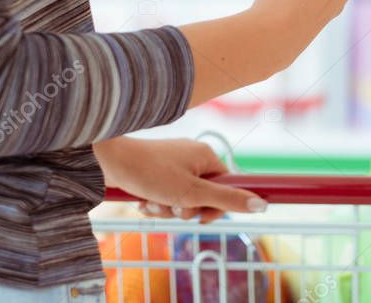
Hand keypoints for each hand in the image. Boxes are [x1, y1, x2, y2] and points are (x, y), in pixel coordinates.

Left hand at [92, 137, 266, 223]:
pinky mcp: (155, 174)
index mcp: (205, 156)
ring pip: (181, 201)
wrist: (107, 161)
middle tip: (172, 206)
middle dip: (185, 210)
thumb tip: (263, 204)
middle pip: (202, 197)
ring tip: (152, 202)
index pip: (226, 187)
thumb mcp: (192, 192)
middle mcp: (191, 158)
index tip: (200, 215)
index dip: (215, 206)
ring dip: (167, 210)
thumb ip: (226, 199)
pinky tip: (142, 201)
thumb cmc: (150, 173)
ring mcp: (172, 166)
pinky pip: (164, 198)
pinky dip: (155, 204)